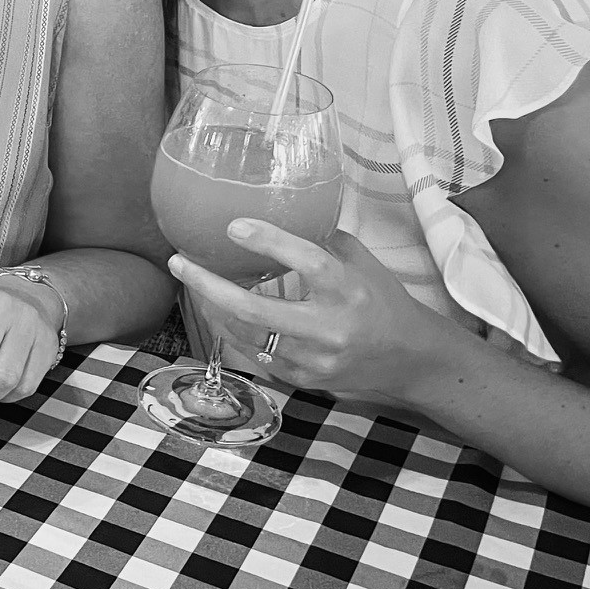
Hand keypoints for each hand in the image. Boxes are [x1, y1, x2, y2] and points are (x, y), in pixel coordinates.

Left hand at [165, 221, 462, 403]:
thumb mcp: (360, 261)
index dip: (269, 242)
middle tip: (179, 261)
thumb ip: (321, 238)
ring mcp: (314, 360)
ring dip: (212, 307)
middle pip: (254, 310)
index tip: (233, 226)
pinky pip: (256, 353)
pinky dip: (234, 330)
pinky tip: (220, 311)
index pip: (308, 261)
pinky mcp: (304, 380)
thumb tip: (280, 207)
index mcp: (350, 289)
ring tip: (194, 281)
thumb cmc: (382, 300)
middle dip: (208, 286)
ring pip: (246, 334)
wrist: (410, 360)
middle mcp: (331, 328)